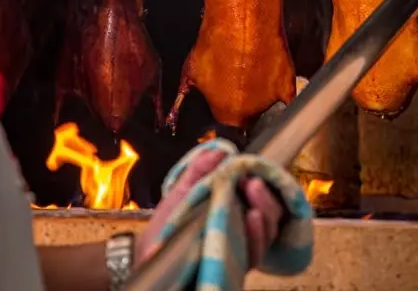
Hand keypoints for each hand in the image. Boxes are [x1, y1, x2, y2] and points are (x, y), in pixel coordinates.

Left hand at [134, 150, 284, 269]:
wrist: (147, 256)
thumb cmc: (167, 226)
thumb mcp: (182, 192)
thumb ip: (200, 170)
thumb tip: (222, 149)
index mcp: (233, 210)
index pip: (258, 196)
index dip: (262, 181)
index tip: (252, 168)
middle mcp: (242, 230)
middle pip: (269, 213)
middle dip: (266, 196)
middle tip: (254, 181)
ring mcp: (240, 249)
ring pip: (267, 231)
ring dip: (265, 210)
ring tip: (254, 190)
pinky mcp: (234, 267)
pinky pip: (254, 254)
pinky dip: (256, 235)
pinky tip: (251, 217)